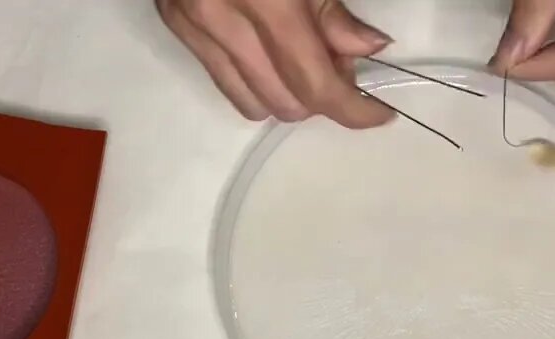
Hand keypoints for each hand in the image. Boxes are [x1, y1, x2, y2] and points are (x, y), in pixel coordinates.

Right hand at [157, 0, 395, 126]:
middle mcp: (221, 18)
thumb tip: (366, 50)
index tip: (379, 113)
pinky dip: (256, 79)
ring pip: (250, 102)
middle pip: (284, 101)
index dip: (352, 109)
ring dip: (287, 95)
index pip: (313, 82)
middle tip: (341, 62)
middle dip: (321, 96)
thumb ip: (333, 9)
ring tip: (304, 58)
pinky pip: (223, 80)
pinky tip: (271, 52)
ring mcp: (192, 24)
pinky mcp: (175, 23)